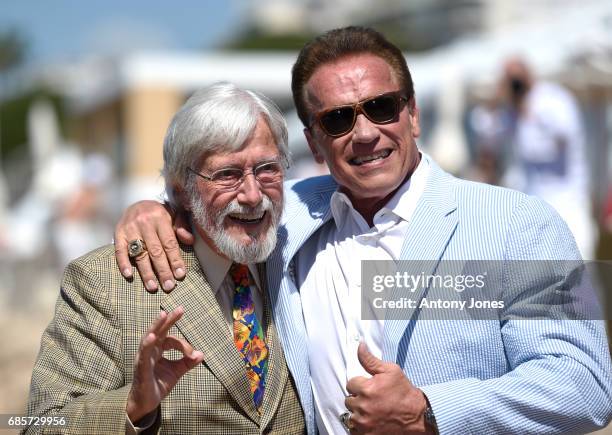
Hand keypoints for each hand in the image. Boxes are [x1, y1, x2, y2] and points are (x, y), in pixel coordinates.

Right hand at [114, 200, 193, 291]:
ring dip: (146, 272)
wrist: (137, 202)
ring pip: (139, 253)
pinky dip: (123, 263)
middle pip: (155, 251)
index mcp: (160, 217)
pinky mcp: (118, 233)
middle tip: (168, 286)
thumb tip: (189, 240)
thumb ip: (182, 226)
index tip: (180, 275)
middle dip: (163, 270)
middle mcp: (144, 222)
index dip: (175, 260)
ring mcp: (129, 228)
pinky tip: (129, 275)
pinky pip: (119, 250)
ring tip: (152, 287)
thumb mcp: (174, 213)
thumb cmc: (159, 213)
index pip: (169, 243)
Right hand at [126, 306, 203, 422]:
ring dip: (157, 326)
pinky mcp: (141, 367)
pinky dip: (147, 344)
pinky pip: (143, 354)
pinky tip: (152, 337)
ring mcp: (144, 357)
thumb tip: (201, 354)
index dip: (183, 345)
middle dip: (169, 319)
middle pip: (159, 331)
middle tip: (181, 309)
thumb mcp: (176, 372)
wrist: (146, 403)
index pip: (171, 339)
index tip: (192, 355)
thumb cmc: (158, 384)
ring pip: (150, 338)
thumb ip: (187, 362)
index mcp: (158, 349)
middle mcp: (150, 350)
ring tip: (163, 315)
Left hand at [345, 343, 430, 433]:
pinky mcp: (366, 434)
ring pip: (351, 415)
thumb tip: (360, 345)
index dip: (360, 384)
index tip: (370, 388)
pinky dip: (360, 426)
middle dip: (359, 398)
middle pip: (349, 400)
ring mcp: (364, 423)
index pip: (350, 384)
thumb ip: (370, 359)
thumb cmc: (404, 392)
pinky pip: (354, 429)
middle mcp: (363, 406)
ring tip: (372, 410)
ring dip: (359, 412)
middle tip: (372, 399)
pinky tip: (371, 421)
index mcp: (367, 389)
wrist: (417, 416)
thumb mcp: (390, 371)